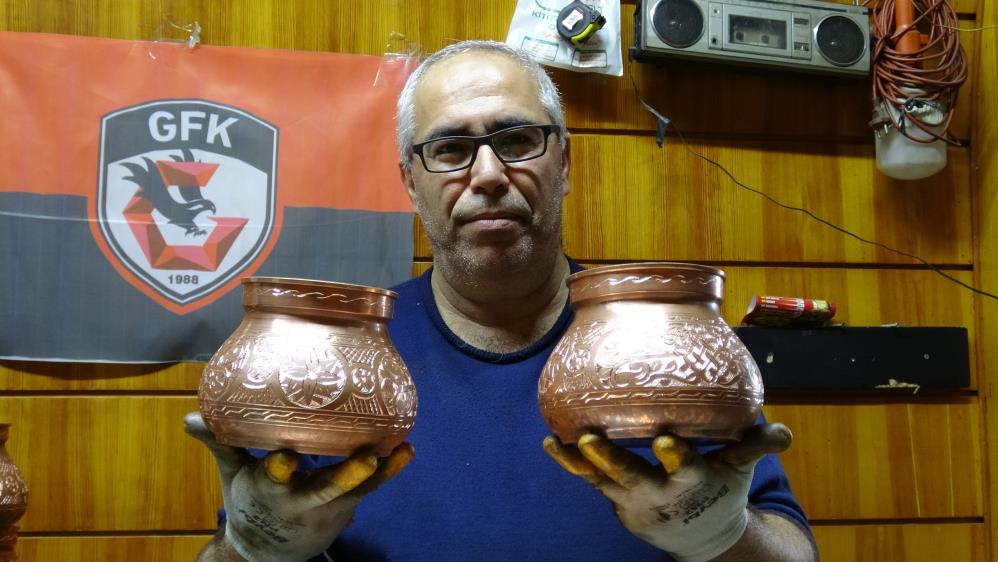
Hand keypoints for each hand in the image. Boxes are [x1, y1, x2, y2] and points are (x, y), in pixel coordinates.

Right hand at [184, 412, 412, 561]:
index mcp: (268, 490)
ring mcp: (328, 508)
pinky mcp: (347, 508)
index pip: (272, 479)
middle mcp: (300, 501)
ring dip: (380, 473)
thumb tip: (192, 415)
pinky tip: (405, 449)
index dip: (279, 469)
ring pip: (356, 491)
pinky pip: (369, 490)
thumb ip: (219, 442)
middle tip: (367, 459)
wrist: (270, 551)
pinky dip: (388, 471)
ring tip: (401, 450)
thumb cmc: (252, 501)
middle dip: (345, 477)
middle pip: (324, 491)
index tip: (286, 457)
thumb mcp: (232, 474)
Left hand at [543, 424, 791, 561]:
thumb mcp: (739, 469)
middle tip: (591, 440)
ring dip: (579, 462)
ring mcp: (630, 497)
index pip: (685, 468)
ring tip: (558, 442)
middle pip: (632, 476)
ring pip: (601, 479)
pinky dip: (569, 463)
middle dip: (611, 460)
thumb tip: (785, 433)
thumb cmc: (719, 490)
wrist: (697, 533)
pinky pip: (587, 479)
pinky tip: (551, 442)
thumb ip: (756, 447)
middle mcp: (657, 491)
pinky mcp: (613, 497)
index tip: (665, 441)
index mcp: (691, 481)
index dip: (675, 457)